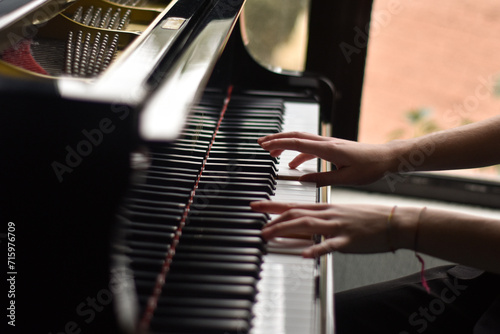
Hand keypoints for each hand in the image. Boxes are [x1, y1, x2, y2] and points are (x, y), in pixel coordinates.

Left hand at [251, 201, 402, 257]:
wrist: (394, 220)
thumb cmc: (368, 218)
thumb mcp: (341, 213)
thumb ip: (321, 218)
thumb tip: (302, 224)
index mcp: (326, 208)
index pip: (294, 204)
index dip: (273, 206)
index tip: (257, 206)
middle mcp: (329, 214)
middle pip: (296, 213)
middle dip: (273, 219)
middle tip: (257, 225)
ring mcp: (338, 226)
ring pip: (307, 225)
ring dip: (285, 230)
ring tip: (269, 235)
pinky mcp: (349, 240)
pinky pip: (330, 244)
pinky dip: (317, 248)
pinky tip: (305, 253)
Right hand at [258, 132, 396, 185]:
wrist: (386, 158)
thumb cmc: (370, 167)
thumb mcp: (346, 178)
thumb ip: (322, 179)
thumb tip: (302, 180)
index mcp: (328, 149)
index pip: (297, 142)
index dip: (279, 143)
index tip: (265, 145)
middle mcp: (327, 142)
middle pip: (296, 136)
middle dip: (276, 139)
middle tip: (261, 143)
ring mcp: (329, 143)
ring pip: (301, 139)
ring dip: (285, 144)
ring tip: (272, 152)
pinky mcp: (332, 147)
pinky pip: (310, 147)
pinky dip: (297, 153)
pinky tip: (294, 165)